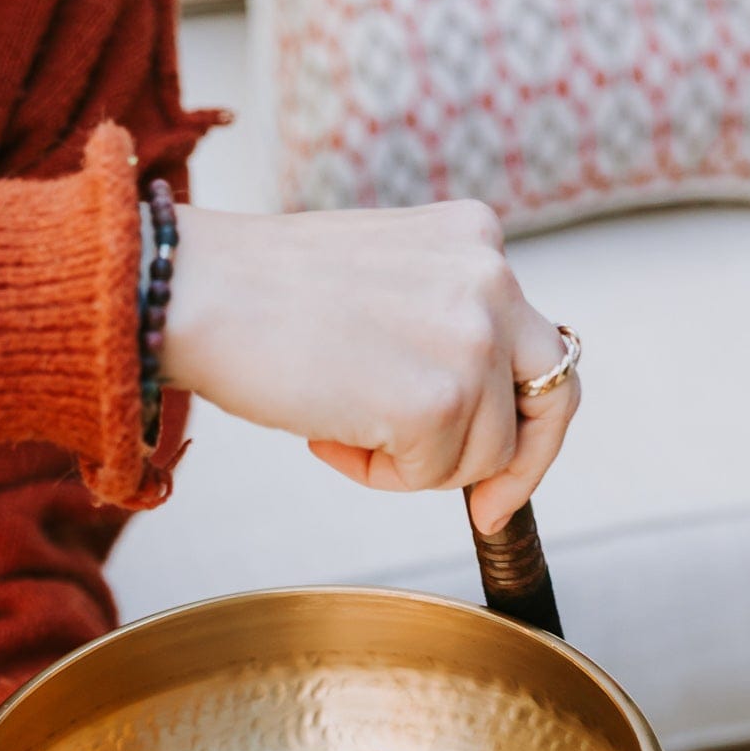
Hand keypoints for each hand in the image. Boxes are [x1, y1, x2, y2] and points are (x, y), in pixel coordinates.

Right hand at [161, 200, 578, 533]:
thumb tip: (471, 415)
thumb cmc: (262, 299)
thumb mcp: (380, 285)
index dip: (530, 420)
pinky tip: (326, 433)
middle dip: (519, 464)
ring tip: (339, 425)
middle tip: (484, 510)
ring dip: (413, 464)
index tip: (503, 474)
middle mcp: (490, 278)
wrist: (197, 293)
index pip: (540, 344)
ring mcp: (471, 338)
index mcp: (474, 239)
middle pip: (552, 400)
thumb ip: (436, 327)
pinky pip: (433, 477)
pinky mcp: (441, 397)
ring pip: (484, 453)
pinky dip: (378, 475)